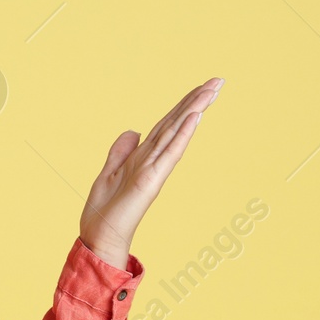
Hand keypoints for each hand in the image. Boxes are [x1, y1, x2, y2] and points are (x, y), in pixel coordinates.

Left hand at [79, 77, 224, 269]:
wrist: (100, 238)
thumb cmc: (105, 212)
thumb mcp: (108, 172)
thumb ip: (121, 151)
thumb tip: (135, 130)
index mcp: (142, 156)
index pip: (165, 124)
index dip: (182, 105)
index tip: (201, 87)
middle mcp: (152, 159)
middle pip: (176, 123)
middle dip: (196, 101)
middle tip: (218, 81)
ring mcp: (153, 169)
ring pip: (176, 132)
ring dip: (194, 110)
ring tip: (212, 90)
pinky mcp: (150, 180)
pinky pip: (169, 153)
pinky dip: (182, 134)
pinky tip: (194, 117)